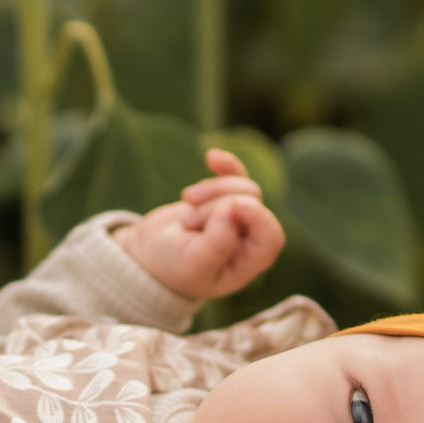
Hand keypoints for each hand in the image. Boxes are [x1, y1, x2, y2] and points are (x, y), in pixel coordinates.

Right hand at [111, 148, 284, 300]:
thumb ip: (216, 244)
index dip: (257, 217)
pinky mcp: (226, 197)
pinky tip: (212, 157)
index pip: (270, 237)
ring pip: (242, 187)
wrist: (152, 252)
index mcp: (249, 262)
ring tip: (187, 203)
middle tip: (187, 223)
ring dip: (211, 191)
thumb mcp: (191, 263)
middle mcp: (251, 238)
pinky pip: (237, 174)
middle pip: (252, 205)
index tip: (232, 205)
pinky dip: (225, 165)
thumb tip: (234, 210)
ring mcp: (241, 216)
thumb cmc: (173, 265)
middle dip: (216, 206)